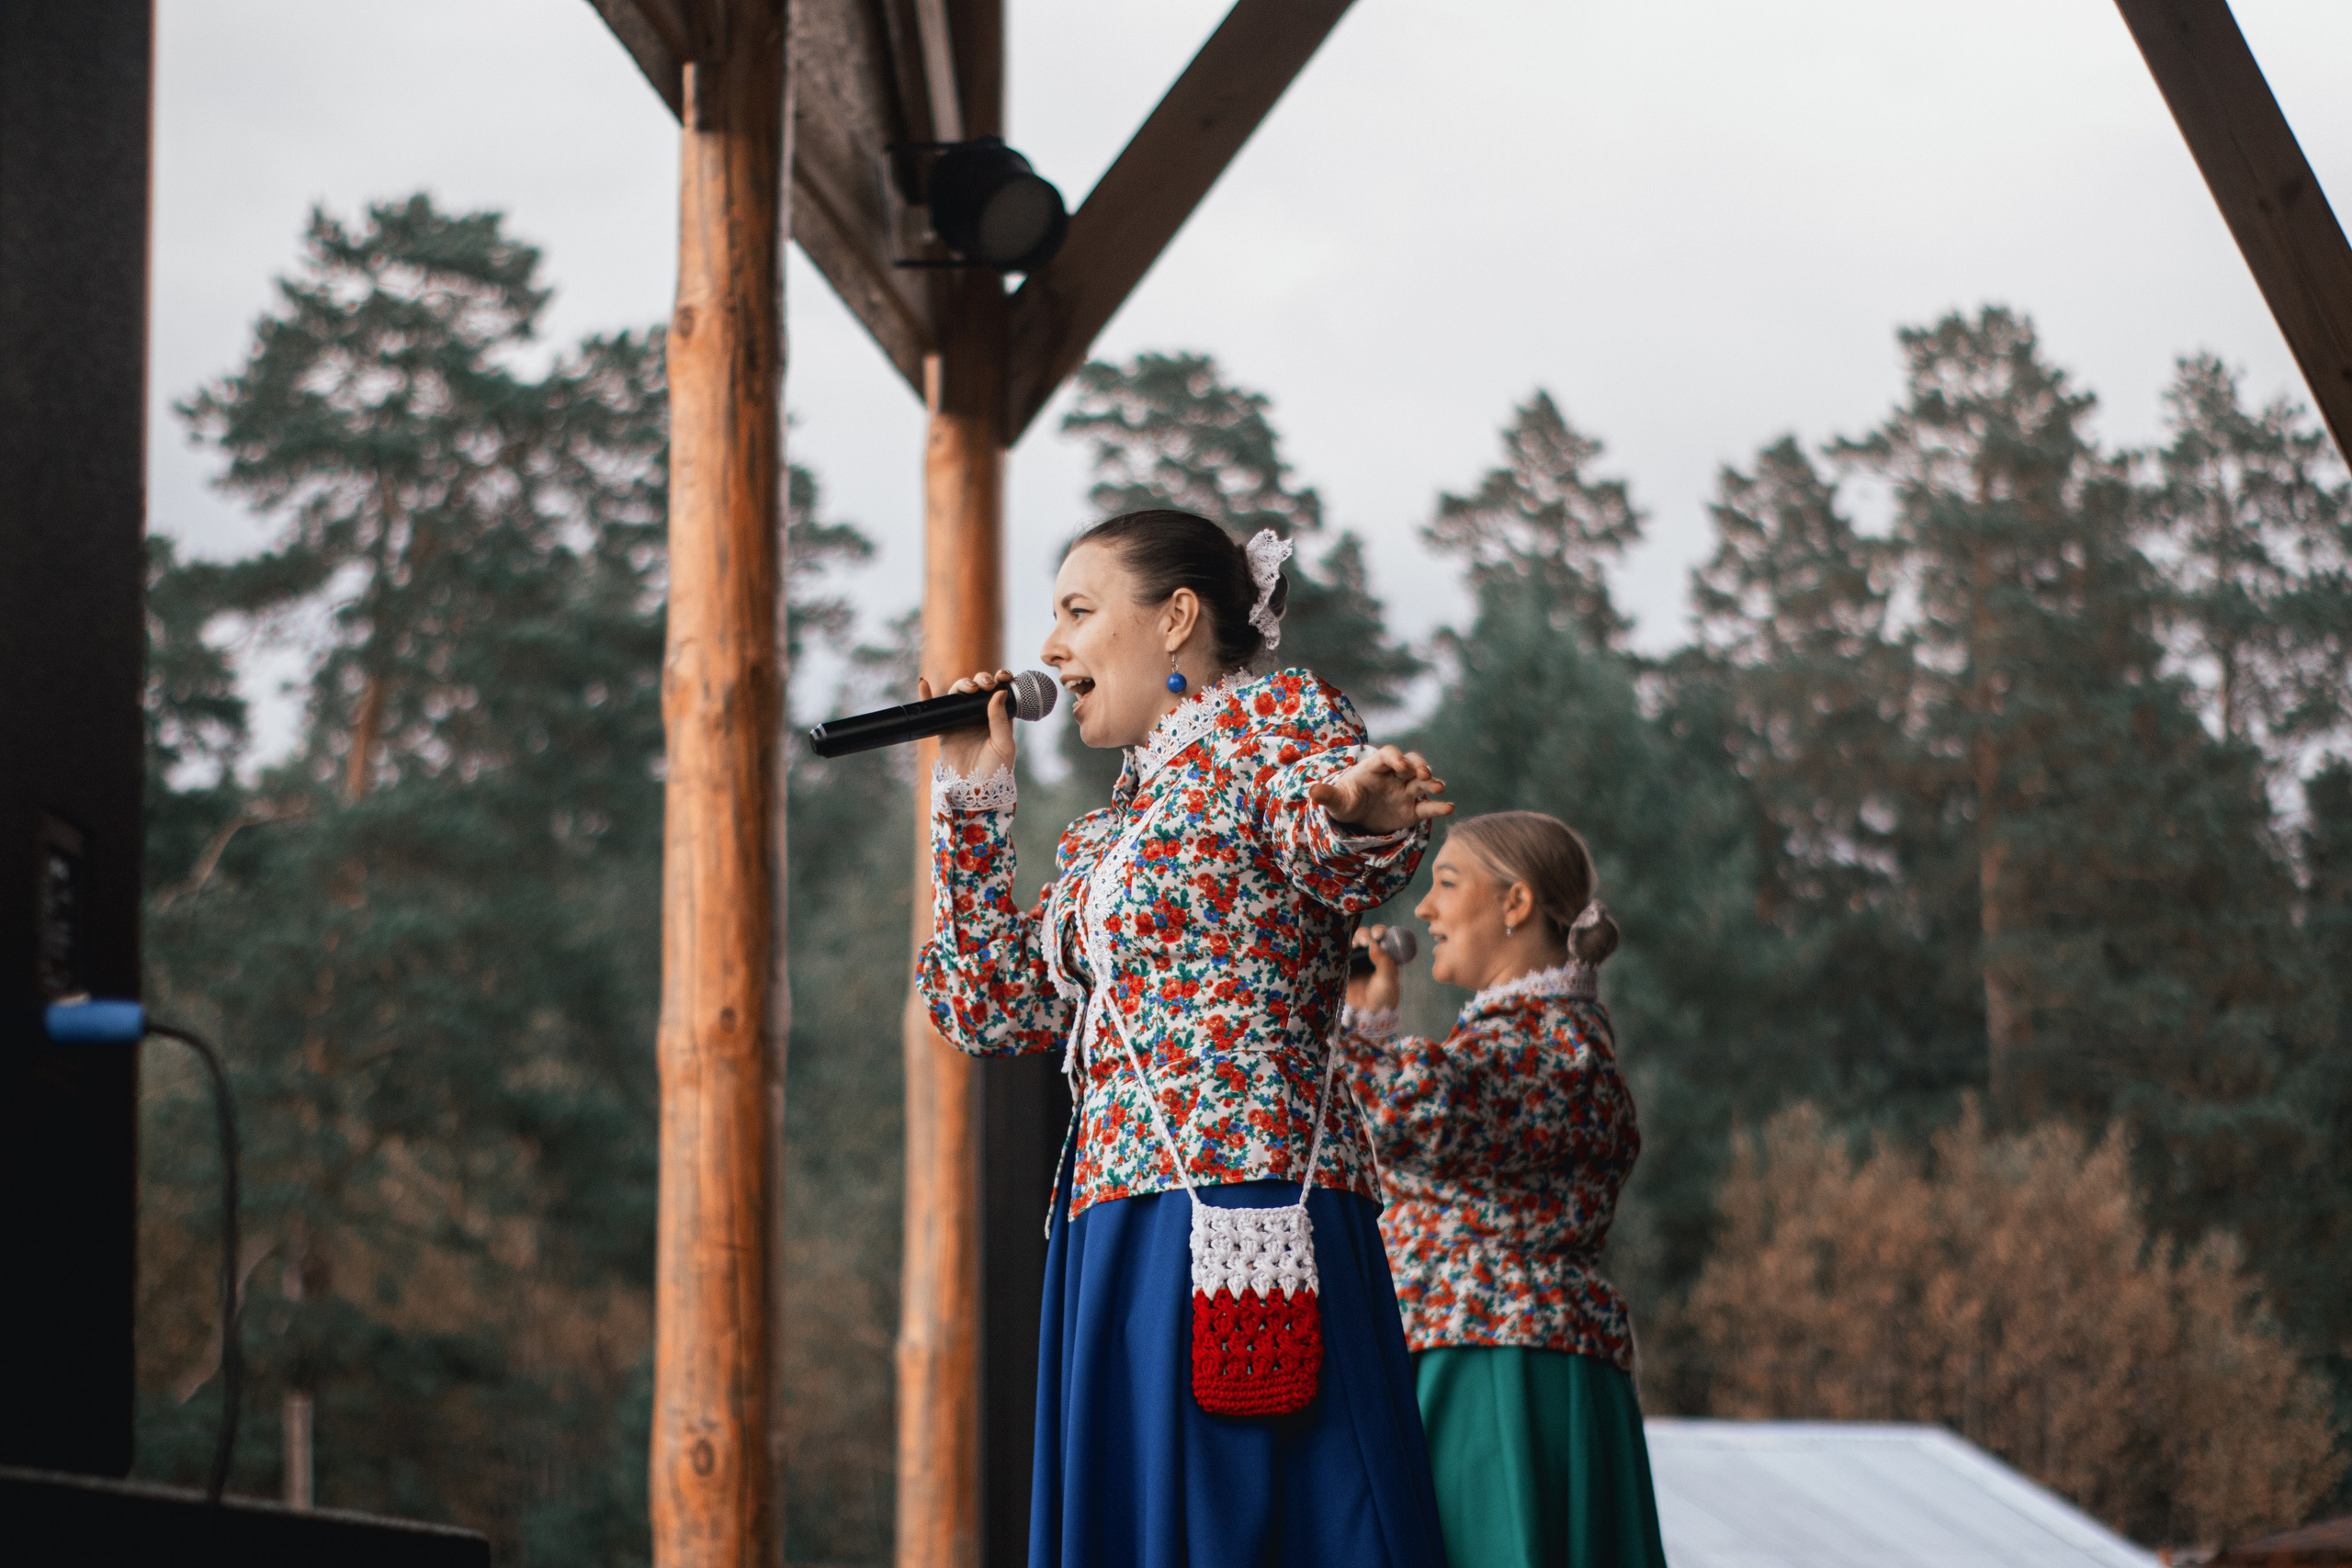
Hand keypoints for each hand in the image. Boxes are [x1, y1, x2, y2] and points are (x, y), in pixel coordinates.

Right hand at [926, 668, 1016, 780]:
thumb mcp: (1004, 744)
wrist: (974, 790)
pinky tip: (924, 684)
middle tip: (984, 686)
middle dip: (981, 680)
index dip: (1000, 678)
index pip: (999, 691)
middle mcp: (980, 715)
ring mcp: (961, 720)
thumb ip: (1001, 719)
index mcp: (998, 716)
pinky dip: (927, 696)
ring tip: (969, 688)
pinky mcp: (944, 728)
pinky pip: (934, 709)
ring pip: (958, 693)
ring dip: (962, 684)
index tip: (1002, 676)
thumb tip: (998, 692)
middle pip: (978, 688)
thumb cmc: (995, 770)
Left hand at [1307, 746, 1452, 834]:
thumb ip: (1328, 795)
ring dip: (1433, 782)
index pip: (1388, 755)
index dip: (1396, 758)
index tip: (1399, 767)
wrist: (1355, 821)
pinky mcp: (1412, 810)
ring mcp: (1405, 792)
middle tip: (1424, 775)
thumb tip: (1311, 790)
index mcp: (1375, 768)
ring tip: (1439, 788)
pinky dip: (1439, 807)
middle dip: (1419, 766)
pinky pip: (1428, 807)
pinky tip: (1449, 808)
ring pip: (1423, 782)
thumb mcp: (1336, 801)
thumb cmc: (1346, 803)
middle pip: (1411, 763)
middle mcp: (1394, 776)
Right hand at [1346, 924, 1402, 1012]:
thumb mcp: (1388, 980)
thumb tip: (1374, 943)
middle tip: (1364, 941)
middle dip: (1364, 934)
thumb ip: (1384, 961)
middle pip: (1365, 935)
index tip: (1377, 935)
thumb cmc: (1382, 998)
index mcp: (1385, 955)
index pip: (1382, 936)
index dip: (1379, 931)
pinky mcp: (1342, 965)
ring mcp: (1354, 958)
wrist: (1366, 1015)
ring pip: (1351, 942)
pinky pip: (1339, 952)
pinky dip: (1339, 948)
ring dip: (1352, 940)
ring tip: (1353, 946)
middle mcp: (1369, 953)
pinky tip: (1341, 950)